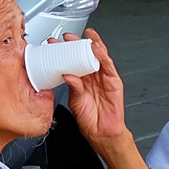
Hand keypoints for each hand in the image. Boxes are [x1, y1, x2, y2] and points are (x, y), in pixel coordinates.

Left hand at [61, 29, 127, 143]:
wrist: (101, 133)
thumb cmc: (89, 119)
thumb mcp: (75, 101)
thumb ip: (73, 87)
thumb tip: (67, 75)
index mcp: (81, 80)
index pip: (72, 61)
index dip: (64, 51)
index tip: (54, 44)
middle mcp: (92, 76)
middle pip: (85, 55)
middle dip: (76, 44)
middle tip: (66, 37)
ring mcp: (103, 78)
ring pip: (98, 56)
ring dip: (92, 44)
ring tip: (84, 36)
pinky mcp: (114, 81)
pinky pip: (108, 65)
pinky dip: (102, 55)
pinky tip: (96, 48)